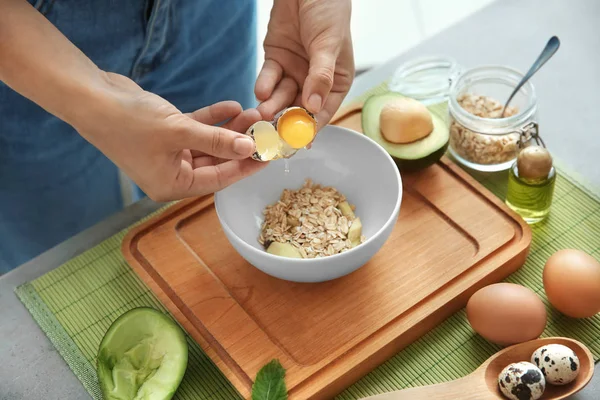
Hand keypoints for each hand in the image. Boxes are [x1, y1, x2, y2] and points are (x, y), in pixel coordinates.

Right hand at [72, 73, 266, 201]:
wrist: (91, 97)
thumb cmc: (128, 122)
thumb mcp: (178, 132)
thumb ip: (216, 140)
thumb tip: (248, 147)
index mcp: (171, 185)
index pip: (217, 180)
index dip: (244, 167)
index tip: (267, 157)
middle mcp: (170, 173)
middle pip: (215, 161)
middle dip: (238, 144)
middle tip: (263, 131)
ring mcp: (167, 152)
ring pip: (208, 143)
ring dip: (228, 129)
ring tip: (251, 114)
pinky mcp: (165, 132)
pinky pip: (196, 128)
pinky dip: (211, 119)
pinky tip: (230, 106)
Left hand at [255, 0, 354, 130]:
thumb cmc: (329, 13)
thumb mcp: (328, 45)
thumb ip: (320, 76)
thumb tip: (312, 108)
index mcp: (335, 83)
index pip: (322, 112)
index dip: (310, 128)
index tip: (297, 142)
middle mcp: (314, 82)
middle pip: (298, 109)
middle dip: (285, 120)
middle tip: (272, 132)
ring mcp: (294, 72)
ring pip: (281, 97)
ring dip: (272, 105)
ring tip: (263, 112)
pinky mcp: (276, 61)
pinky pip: (269, 79)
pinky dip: (264, 86)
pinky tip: (261, 92)